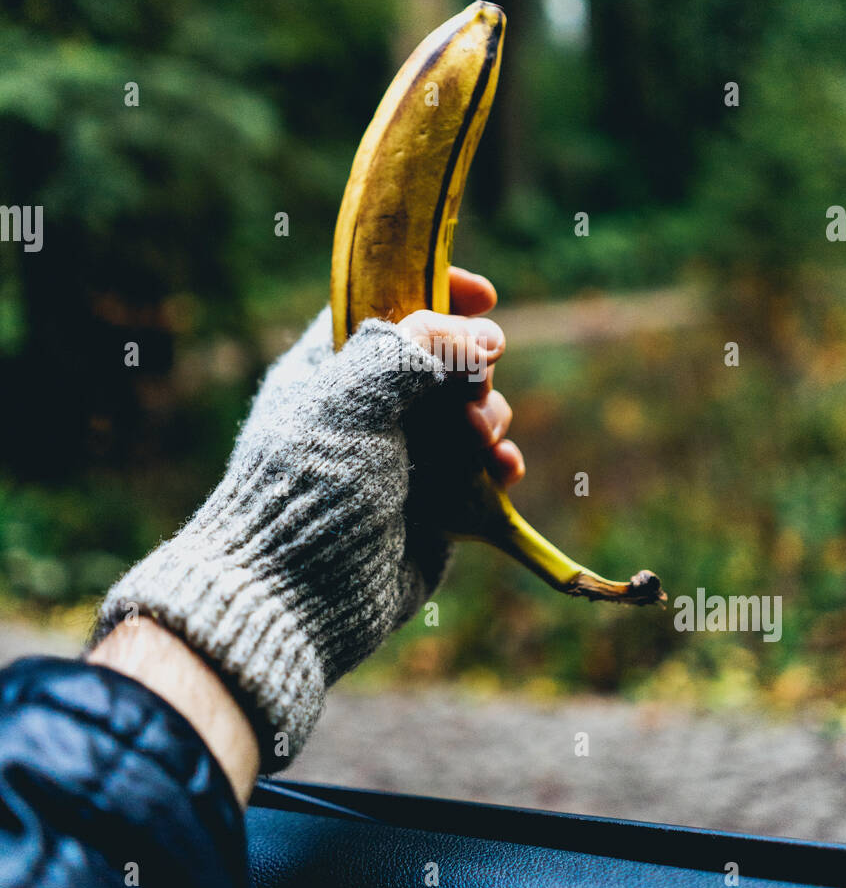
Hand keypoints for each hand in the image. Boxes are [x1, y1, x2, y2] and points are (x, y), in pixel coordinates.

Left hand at [92, 268, 519, 771]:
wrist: (299, 596)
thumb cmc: (310, 487)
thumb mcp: (352, 400)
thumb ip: (415, 350)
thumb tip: (482, 337)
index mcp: (332, 369)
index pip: (387, 304)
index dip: (438, 292)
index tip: (486, 297)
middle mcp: (370, 409)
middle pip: (445, 358)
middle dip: (473, 369)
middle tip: (469, 396)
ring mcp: (405, 458)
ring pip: (472, 412)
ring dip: (490, 417)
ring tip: (481, 442)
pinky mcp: (437, 505)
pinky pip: (485, 469)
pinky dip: (502, 464)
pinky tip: (504, 471)